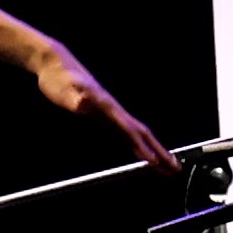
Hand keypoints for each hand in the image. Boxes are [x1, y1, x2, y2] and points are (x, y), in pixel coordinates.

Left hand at [41, 47, 181, 175]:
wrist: (56, 64)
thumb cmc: (59, 78)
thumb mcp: (64, 89)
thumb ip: (75, 98)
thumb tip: (83, 102)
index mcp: (107, 107)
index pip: (129, 131)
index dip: (142, 147)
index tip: (155, 162)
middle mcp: (113, 110)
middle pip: (142, 134)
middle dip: (160, 152)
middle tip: (175, 169)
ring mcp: (109, 112)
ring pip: (137, 134)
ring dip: (153, 149)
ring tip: (166, 165)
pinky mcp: (103, 114)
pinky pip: (126, 132)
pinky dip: (137, 144)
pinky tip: (140, 151)